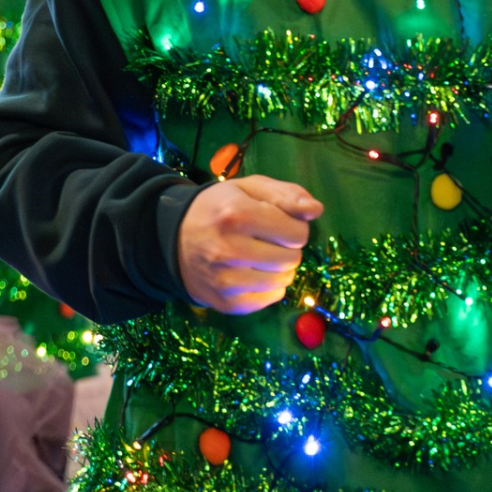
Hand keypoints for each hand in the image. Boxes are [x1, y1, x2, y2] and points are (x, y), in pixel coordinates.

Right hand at [176, 175, 321, 314]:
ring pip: (284, 280)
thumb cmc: (220, 208)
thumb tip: (317, 209)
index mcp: (236, 215)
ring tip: (262, 255)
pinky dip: (270, 285)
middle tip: (269, 239)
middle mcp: (229, 250)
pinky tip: (254, 271)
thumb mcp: (250, 188)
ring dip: (281, 267)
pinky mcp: (227, 303)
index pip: (296, 232)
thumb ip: (286, 194)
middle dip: (288, 247)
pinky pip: (271, 298)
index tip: (279, 222)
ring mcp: (226, 280)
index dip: (294, 226)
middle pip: (292, 257)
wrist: (174, 239)